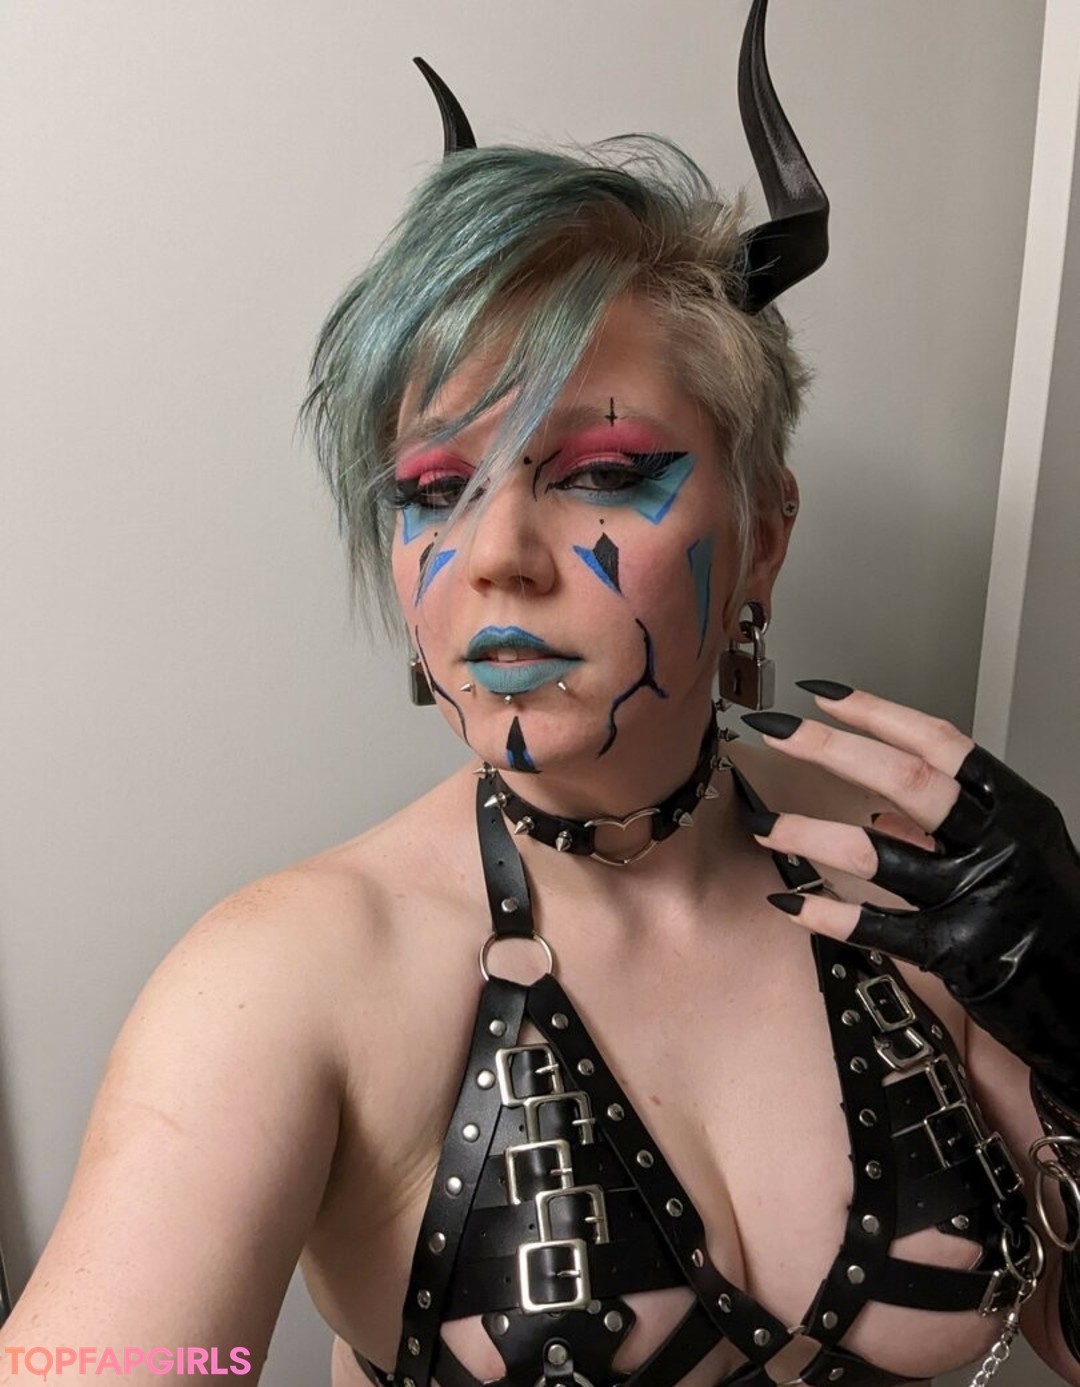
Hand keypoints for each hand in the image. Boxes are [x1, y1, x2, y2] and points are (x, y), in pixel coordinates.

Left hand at [741, 683, 1079, 1108]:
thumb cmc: (1053, 915)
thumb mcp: (1018, 847)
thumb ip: (953, 824)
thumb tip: (882, 810)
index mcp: (1013, 807)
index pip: (940, 742)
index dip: (879, 713)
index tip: (824, 695)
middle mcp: (996, 843)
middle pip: (904, 779)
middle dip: (832, 748)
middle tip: (779, 730)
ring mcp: (975, 896)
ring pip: (874, 852)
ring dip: (808, 832)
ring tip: (765, 824)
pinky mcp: (956, 951)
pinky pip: (876, 927)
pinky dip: (826, 914)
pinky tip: (789, 905)